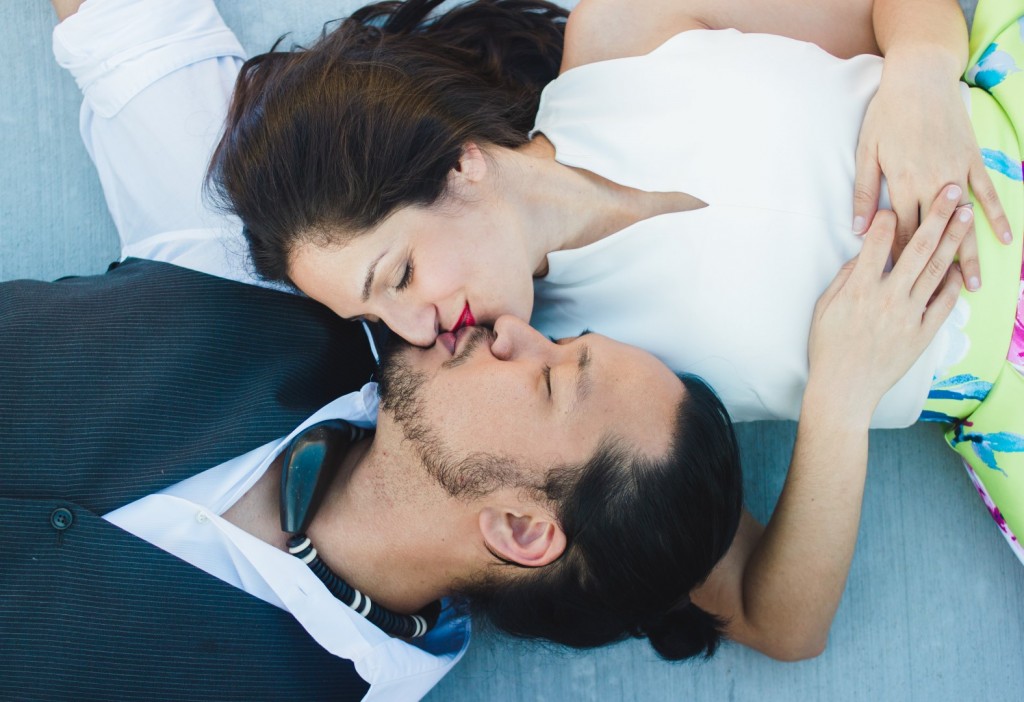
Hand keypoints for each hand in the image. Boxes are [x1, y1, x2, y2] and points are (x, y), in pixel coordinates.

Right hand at [810, 184, 968, 420]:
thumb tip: (863, 257)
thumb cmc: (828, 349)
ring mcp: (908, 315)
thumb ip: (844, 278)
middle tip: (951, 192)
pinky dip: (952, 282)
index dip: (886, 219)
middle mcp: (887, 297)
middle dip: (937, 215)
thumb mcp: (824, 308)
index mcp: (859, 288)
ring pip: (935, 270)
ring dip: (953, 240)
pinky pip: (943, 303)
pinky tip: (958, 266)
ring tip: (965, 216)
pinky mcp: (922, 333)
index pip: (878, 241)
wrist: (844, 389)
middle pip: (917, 248)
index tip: (893, 205)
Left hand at [852, 55, 1011, 291]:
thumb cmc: (887, 114)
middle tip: (940, 302)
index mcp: (902, 185)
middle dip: (936, 270)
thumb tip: (857, 229)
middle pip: (934, 235)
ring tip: (975, 284)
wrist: (920, 78)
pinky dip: (997, 216)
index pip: (901, 233)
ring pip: (963, 221)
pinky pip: (987, 193)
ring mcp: (956, 173)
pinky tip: (1006, 239)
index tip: (899, 288)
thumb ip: (863, 192)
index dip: (901, 262)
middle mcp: (932, 184)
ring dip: (969, 253)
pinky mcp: (972, 160)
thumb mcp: (866, 152)